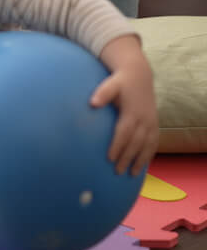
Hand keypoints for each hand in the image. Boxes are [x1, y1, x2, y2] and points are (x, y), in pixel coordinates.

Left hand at [93, 35, 158, 174]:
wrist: (139, 75)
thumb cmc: (120, 82)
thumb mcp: (110, 84)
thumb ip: (102, 93)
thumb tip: (92, 103)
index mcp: (132, 112)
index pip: (124, 133)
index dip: (118, 146)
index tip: (110, 158)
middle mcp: (144, 119)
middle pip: (136, 143)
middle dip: (127, 158)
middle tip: (117, 171)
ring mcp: (152, 122)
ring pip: (147, 145)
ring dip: (140, 160)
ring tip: (131, 174)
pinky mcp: (155, 124)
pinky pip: (154, 142)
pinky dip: (149, 154)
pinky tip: (143, 165)